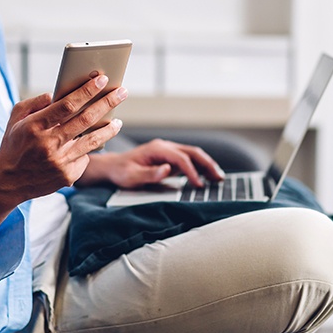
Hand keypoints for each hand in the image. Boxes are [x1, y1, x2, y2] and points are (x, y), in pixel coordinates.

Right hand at [0, 75, 124, 272]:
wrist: (7, 183)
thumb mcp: (15, 119)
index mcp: (35, 126)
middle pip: (86, 119)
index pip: (67, 105)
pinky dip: (87, 149)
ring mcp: (60, 162)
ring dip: (109, 129)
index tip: (102, 80)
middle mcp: (49, 144)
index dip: (87, 91)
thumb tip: (55, 94)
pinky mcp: (67, 177)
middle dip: (107, 103)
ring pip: (93, 141)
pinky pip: (84, 158)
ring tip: (118, 121)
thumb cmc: (14, 146)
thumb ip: (33, 103)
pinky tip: (89, 145)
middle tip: (122, 92)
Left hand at [81, 138, 225, 187]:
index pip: (181, 158)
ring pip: (193, 155)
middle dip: (207, 164)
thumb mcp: (131, 176)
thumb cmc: (121, 172)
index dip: (192, 172)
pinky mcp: (169, 158)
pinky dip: (200, 167)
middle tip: (219, 178)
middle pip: (192, 152)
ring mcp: (168, 151)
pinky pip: (188, 160)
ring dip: (207, 165)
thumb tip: (167, 170)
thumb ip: (150, 174)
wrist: (113, 167)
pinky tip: (207, 177)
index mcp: (157, 149)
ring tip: (218, 178)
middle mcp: (165, 147)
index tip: (198, 185)